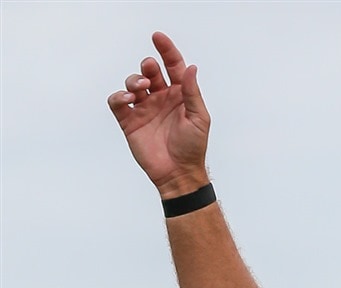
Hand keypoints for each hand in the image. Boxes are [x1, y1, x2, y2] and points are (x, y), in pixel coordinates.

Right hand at [108, 32, 210, 197]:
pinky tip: (128, 100)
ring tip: (139, 89)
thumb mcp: (199, 118)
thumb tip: (190, 67)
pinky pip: (118, 102)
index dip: (166, 50)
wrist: (178, 173)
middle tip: (149, 71)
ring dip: (134, 80)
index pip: (173, 66)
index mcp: (180, 95)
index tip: (158, 37)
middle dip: (148, 66)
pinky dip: (119, 96)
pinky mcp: (130, 121)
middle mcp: (162, 98)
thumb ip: (192, 92)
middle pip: (151, 71)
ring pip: (133, 83)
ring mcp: (145, 109)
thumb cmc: (193, 147)